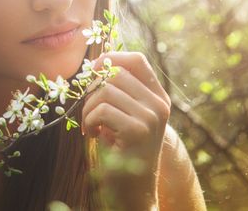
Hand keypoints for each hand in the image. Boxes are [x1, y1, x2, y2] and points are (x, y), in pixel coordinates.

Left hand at [81, 51, 170, 209]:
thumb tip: (96, 64)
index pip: (136, 60)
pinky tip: (93, 135)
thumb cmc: (121, 150)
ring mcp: (151, 117)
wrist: (133, 189)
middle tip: (89, 110)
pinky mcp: (137, 130)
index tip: (93, 71)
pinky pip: (101, 110)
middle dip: (92, 89)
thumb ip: (118, 92)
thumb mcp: (123, 115)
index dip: (111, 57)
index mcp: (157, 96)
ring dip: (87, 109)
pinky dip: (89, 122)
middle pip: (116, 72)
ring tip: (90, 126)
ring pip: (105, 91)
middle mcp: (159, 104)